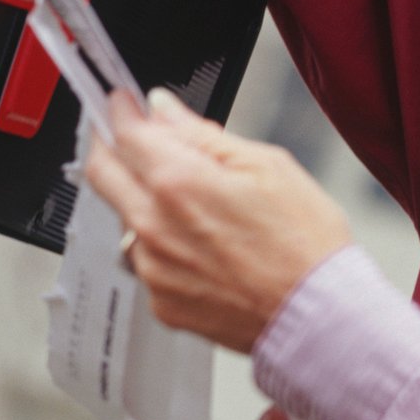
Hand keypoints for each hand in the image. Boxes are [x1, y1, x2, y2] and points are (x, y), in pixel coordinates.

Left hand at [85, 90, 352, 351]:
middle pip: (102, 173)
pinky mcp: (161, 302)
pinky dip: (164, 246)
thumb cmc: (305, 244)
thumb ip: (205, 136)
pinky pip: (147, 260)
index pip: (125, 133)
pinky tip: (205, 248)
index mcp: (179, 183)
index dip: (121, 110)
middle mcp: (153, 226)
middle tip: (129, 138)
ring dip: (142, 201)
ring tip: (194, 206)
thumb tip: (165, 111)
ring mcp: (153, 268)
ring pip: (126, 219)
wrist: (317, 317)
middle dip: (109, 147)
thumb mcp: (267, 167)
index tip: (123, 103)